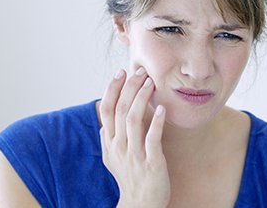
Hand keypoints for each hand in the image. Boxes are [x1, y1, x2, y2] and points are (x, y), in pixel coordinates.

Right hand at [99, 67, 170, 207]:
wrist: (141, 204)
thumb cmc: (130, 178)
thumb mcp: (112, 158)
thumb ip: (108, 138)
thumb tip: (104, 120)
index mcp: (110, 142)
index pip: (106, 109)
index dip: (113, 89)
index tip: (121, 72)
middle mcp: (119, 146)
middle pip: (120, 110)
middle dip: (129, 87)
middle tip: (140, 71)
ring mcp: (134, 155)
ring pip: (133, 120)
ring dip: (142, 98)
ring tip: (150, 83)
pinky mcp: (151, 163)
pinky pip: (152, 139)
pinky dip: (157, 122)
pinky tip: (162, 109)